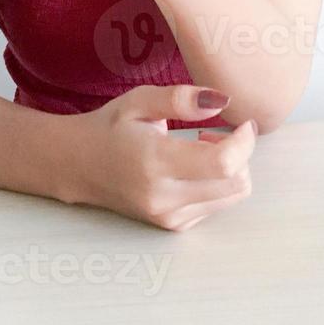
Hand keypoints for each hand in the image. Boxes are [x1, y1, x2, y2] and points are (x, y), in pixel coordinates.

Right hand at [63, 85, 256, 231]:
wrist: (78, 165)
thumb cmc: (110, 127)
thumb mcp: (139, 100)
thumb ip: (180, 99)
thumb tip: (222, 101)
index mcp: (155, 162)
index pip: (223, 163)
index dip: (244, 142)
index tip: (243, 123)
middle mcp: (163, 196)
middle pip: (236, 184)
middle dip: (241, 154)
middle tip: (218, 132)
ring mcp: (168, 216)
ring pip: (231, 197)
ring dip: (232, 170)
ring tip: (204, 147)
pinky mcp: (172, 225)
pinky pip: (216, 206)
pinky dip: (217, 184)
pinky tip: (194, 167)